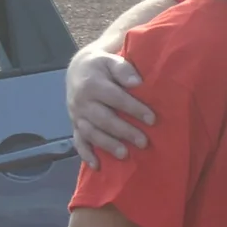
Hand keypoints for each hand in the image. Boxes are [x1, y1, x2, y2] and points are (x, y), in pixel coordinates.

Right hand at [68, 45, 154, 166]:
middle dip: (123, 131)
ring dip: (107, 145)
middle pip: (102, 119)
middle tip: (144, 142)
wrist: (79, 69)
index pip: (115, 98)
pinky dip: (86, 154)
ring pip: (90, 132)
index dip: (133, 109)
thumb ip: (123, 69)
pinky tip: (97, 166)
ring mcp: (76, 115)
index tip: (152, 119)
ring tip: (125, 155)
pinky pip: (78, 141)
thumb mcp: (111, 60)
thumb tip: (137, 82)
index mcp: (92, 84)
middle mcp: (81, 101)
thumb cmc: (103, 66)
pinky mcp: (75, 125)